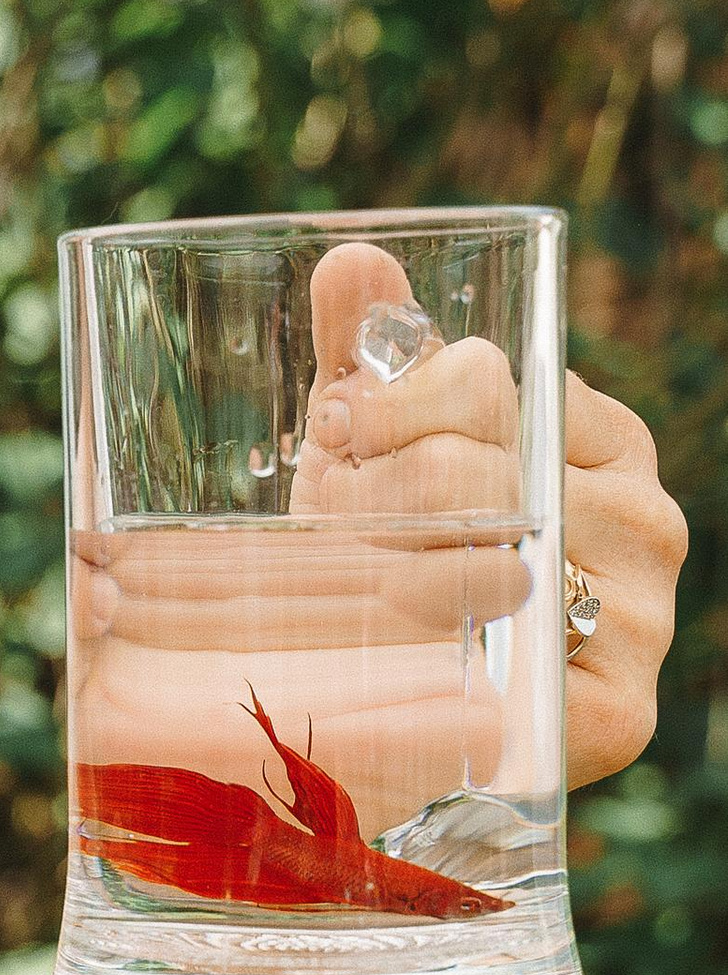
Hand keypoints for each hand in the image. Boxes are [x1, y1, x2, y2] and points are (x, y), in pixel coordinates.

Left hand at [73, 240, 680, 830]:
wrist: (415, 716)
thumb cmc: (401, 567)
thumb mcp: (376, 455)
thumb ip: (371, 359)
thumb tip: (352, 258)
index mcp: (597, 436)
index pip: (486, 382)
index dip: (387, 411)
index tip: (338, 439)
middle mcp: (641, 517)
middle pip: (477, 476)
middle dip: (375, 499)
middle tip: (333, 526)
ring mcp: (642, 615)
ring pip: (490, 570)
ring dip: (392, 584)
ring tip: (359, 595)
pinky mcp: (618, 713)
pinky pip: (522, 679)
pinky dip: (448, 676)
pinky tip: (409, 667)